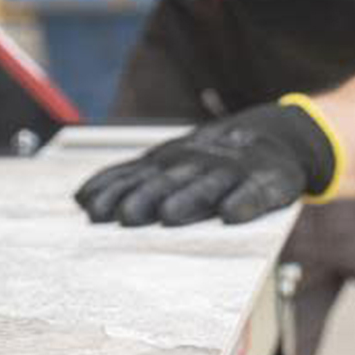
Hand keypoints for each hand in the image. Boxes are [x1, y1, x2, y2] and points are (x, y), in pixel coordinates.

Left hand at [74, 99, 339, 226]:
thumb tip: (79, 199)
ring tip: (170, 215)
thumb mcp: (168, 164)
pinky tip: (232, 214)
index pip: (138, 176)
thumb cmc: (208, 161)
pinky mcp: (269, 182)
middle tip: (126, 216)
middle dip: (146, 197)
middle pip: (169, 181)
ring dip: (188, 200)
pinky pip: (256, 193)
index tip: (92, 211)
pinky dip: (244, 202)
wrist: (275, 137)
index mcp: (171, 160)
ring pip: (208, 186)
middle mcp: (197, 163)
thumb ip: (128, 180)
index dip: (116, 191)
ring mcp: (233, 171)